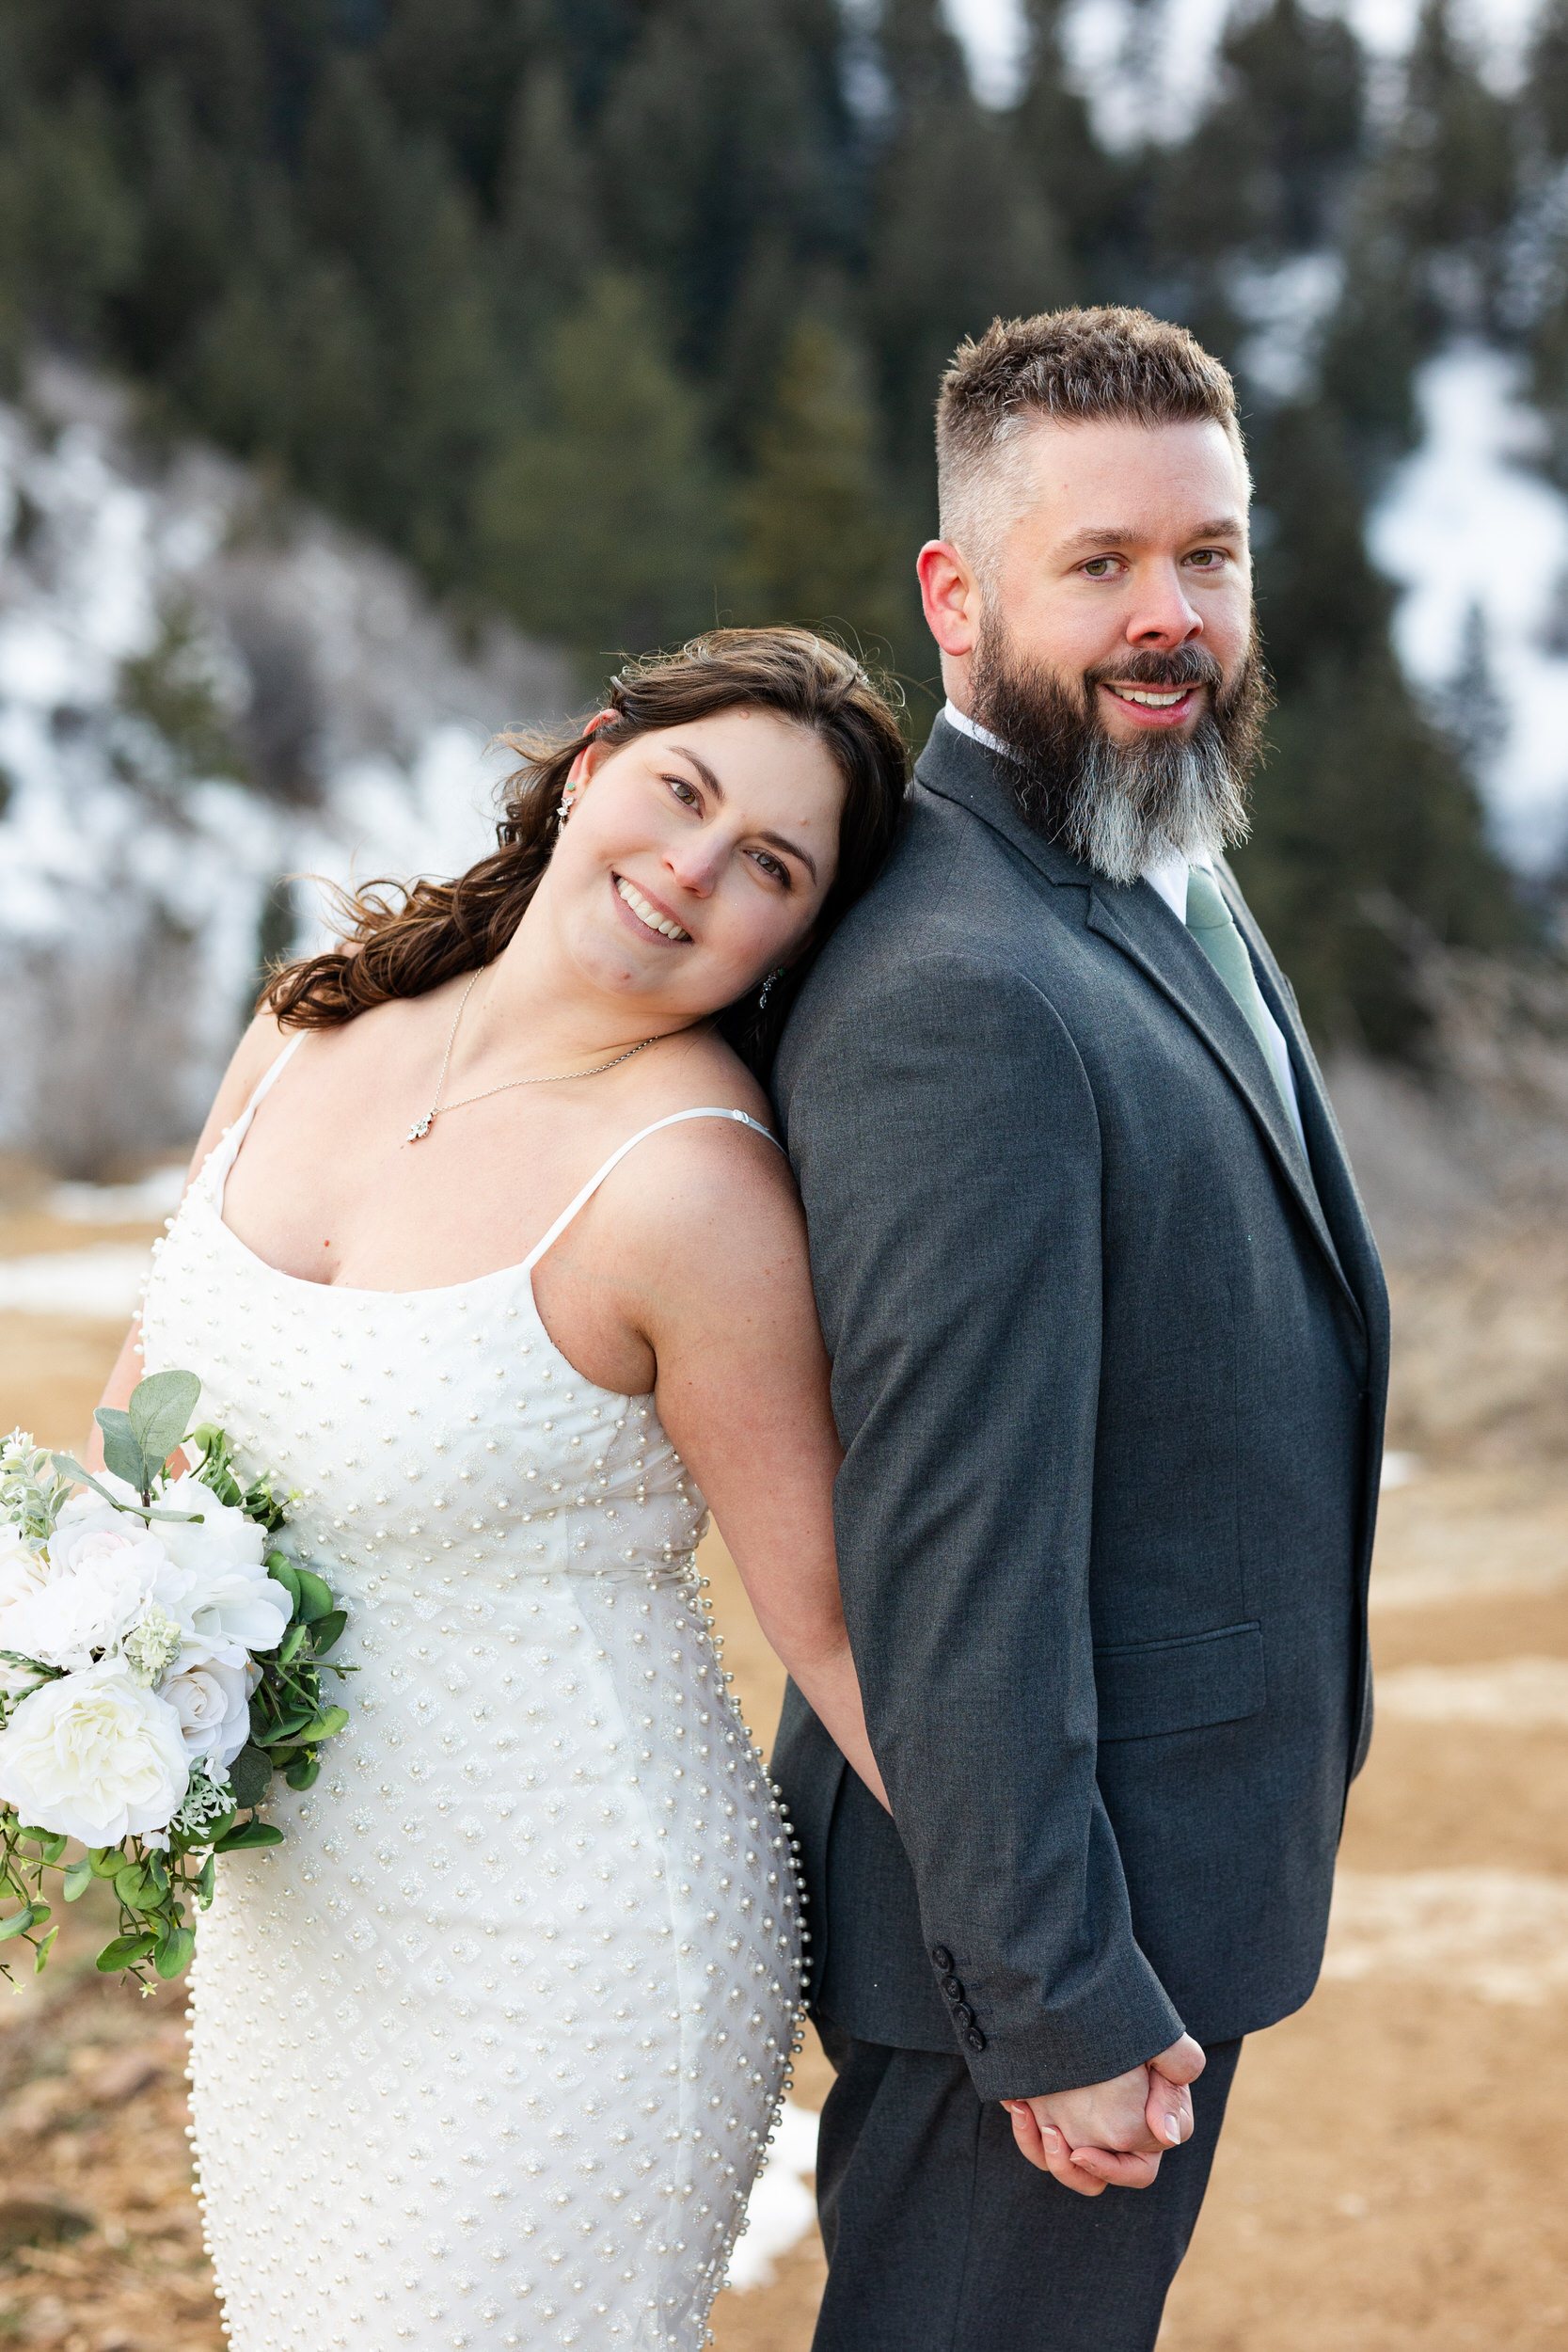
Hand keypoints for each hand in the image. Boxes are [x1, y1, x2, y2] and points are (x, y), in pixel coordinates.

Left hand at [1001, 2033, 1205, 2197]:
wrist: (1073, 1990)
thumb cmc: (1123, 2013)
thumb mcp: (1158, 2034)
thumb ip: (1177, 2068)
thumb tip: (1164, 2132)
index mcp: (1143, 2129)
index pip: (1139, 2170)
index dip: (1121, 2163)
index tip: (1103, 2139)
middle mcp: (1110, 2137)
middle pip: (1095, 2178)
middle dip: (1080, 2167)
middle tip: (1062, 2139)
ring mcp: (1077, 2128)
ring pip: (1065, 2171)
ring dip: (1051, 2158)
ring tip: (1043, 2125)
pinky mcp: (1048, 2116)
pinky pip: (1036, 2147)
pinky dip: (1027, 2134)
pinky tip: (1019, 2105)